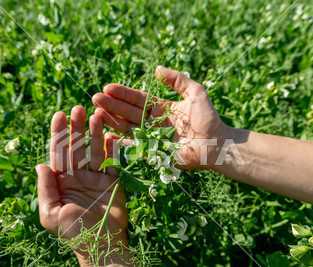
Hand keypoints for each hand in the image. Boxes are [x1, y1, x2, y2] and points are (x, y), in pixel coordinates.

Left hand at [36, 106, 127, 259]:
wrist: (102, 246)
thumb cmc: (74, 233)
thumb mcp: (51, 214)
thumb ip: (45, 189)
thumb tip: (39, 165)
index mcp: (61, 183)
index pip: (58, 153)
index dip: (58, 133)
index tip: (59, 114)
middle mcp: (77, 177)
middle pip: (76, 147)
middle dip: (76, 128)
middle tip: (78, 107)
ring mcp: (96, 179)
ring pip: (95, 151)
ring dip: (94, 133)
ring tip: (96, 114)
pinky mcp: (113, 182)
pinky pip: (113, 162)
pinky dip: (112, 148)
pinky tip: (110, 133)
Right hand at [92, 65, 229, 169]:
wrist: (217, 144)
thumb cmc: (208, 119)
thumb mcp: (195, 92)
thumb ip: (177, 80)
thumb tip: (157, 69)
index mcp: (161, 108)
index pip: (138, 99)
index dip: (123, 93)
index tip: (107, 87)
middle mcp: (153, 123)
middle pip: (128, 112)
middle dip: (111, 105)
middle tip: (95, 98)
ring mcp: (152, 138)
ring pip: (127, 128)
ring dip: (112, 121)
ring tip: (96, 113)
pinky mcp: (153, 152)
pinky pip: (134, 147)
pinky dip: (120, 142)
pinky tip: (106, 135)